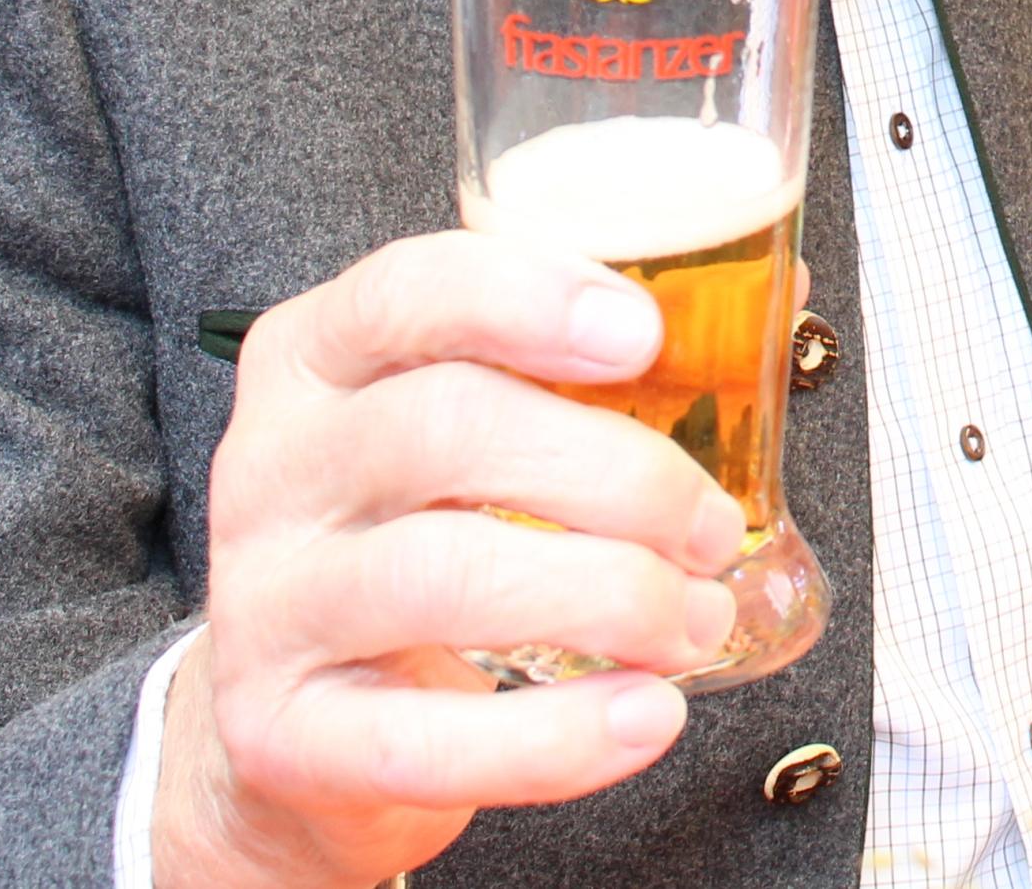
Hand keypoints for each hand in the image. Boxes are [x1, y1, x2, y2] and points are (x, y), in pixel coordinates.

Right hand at [154, 233, 747, 888]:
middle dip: (618, 474)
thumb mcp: (471, 432)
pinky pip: (425, 738)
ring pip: (444, 574)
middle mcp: (271, 466)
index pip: (406, 293)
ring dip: (609, 596)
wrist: (296, 720)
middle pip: (445, 428)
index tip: (643, 334)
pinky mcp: (282, 733)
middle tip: (710, 527)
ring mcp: (264, 603)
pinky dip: (558, 736)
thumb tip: (766, 309)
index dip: (528, 299)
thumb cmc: (418, 536)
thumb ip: (589, 368)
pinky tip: (644, 716)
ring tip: (692, 620)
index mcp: (316, 359)